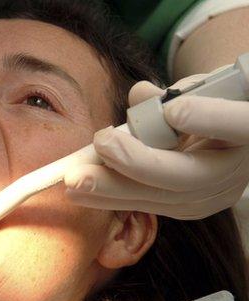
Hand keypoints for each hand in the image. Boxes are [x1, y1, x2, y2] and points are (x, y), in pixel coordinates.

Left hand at [64, 72, 248, 219]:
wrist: (236, 138)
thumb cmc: (220, 102)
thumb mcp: (207, 88)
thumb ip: (177, 90)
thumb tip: (139, 94)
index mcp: (248, 129)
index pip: (237, 124)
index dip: (208, 119)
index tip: (173, 111)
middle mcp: (236, 169)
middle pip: (188, 176)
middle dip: (136, 163)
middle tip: (100, 144)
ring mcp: (214, 195)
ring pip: (162, 197)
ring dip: (111, 188)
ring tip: (73, 181)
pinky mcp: (191, 208)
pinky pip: (149, 204)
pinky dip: (111, 197)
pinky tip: (79, 194)